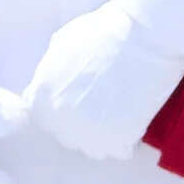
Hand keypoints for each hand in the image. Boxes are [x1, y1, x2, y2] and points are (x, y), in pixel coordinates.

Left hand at [24, 1, 183, 162]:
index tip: (75, 99)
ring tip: (117, 111)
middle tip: (99, 102)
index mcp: (41, 96)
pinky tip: (131, 118)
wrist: (143, 37)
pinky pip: (118, 149)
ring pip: (91, 147)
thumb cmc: (103, 33)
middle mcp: (59, 119)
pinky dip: (125, 138)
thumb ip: (50, 70)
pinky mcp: (117, 141)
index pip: (40, 115)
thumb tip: (50, 81)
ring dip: (102, 133)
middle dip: (79, 120)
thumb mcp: (62, 43)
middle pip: (65, 132)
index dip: (59, 105)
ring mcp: (88, 133)